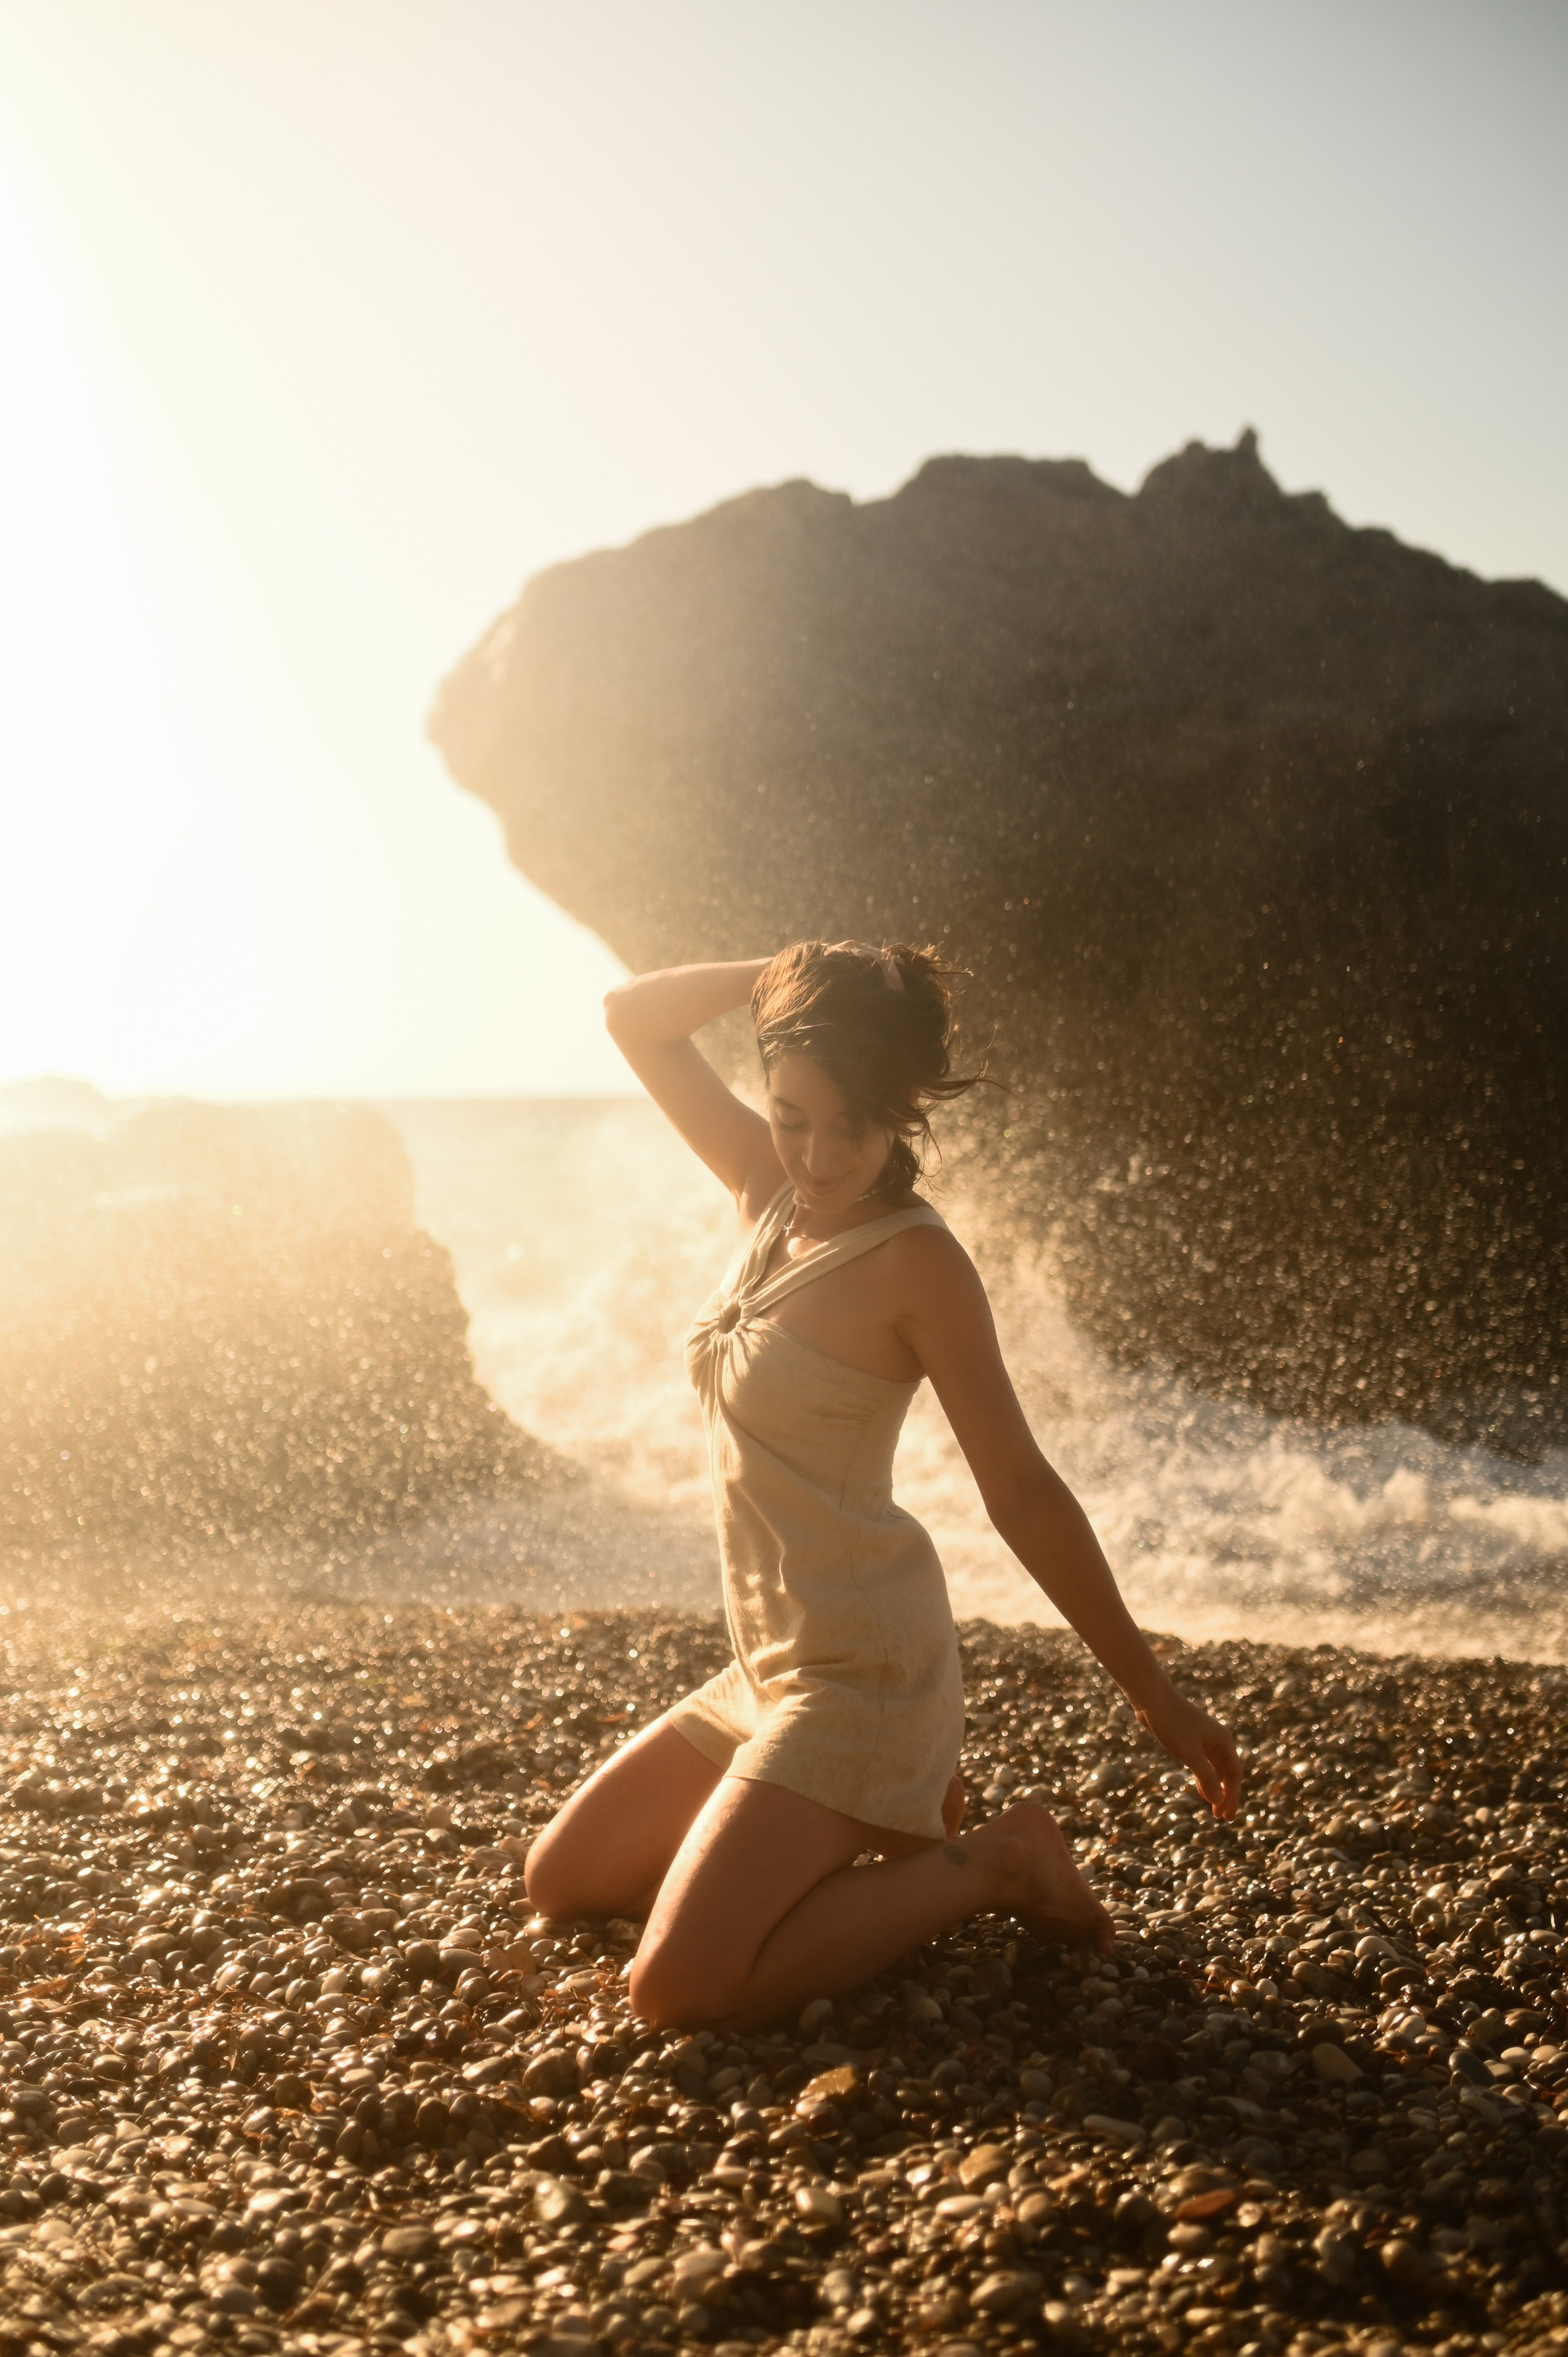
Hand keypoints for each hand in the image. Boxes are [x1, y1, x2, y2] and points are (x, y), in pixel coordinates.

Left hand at [1133, 1681, 1241, 1819]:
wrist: (1151, 1699)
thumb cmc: (1172, 1723)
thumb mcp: (1189, 1753)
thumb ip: (1205, 1777)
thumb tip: (1218, 1801)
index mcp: (1223, 1741)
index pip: (1234, 1775)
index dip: (1232, 1797)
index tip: (1225, 1816)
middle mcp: (1217, 1741)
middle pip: (1227, 1774)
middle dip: (1226, 1795)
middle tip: (1223, 1818)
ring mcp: (1204, 1740)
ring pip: (1215, 1769)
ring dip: (1215, 1788)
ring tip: (1213, 1808)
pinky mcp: (1190, 1739)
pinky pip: (1204, 1763)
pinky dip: (1204, 1778)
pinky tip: (1200, 1788)